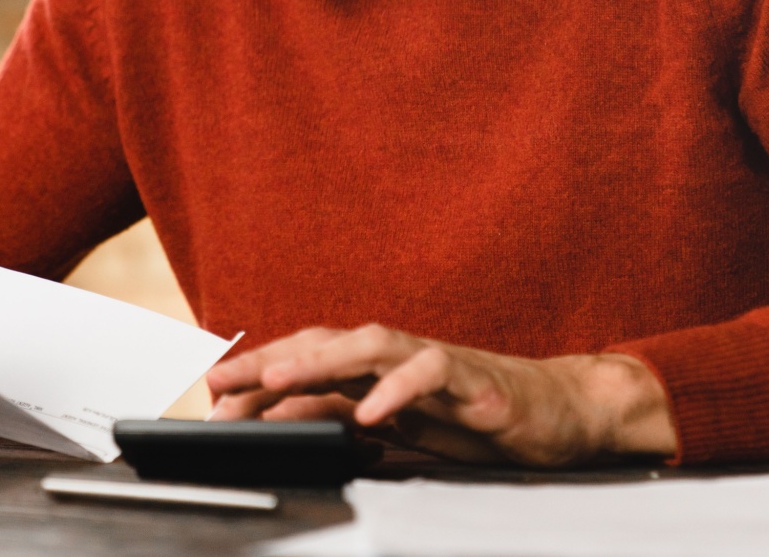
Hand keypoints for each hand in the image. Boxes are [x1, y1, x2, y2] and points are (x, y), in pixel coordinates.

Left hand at [205, 324, 676, 466]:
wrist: (558, 413)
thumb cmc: (470, 416)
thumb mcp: (390, 426)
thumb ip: (336, 415)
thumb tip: (273, 414)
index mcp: (372, 366)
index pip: (304, 358)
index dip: (255, 370)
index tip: (211, 392)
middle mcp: (395, 355)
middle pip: (323, 342)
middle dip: (269, 359)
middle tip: (223, 381)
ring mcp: (433, 361)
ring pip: (369, 345)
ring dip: (320, 360)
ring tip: (279, 377)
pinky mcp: (473, 380)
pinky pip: (431, 374)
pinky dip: (398, 390)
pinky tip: (372, 411)